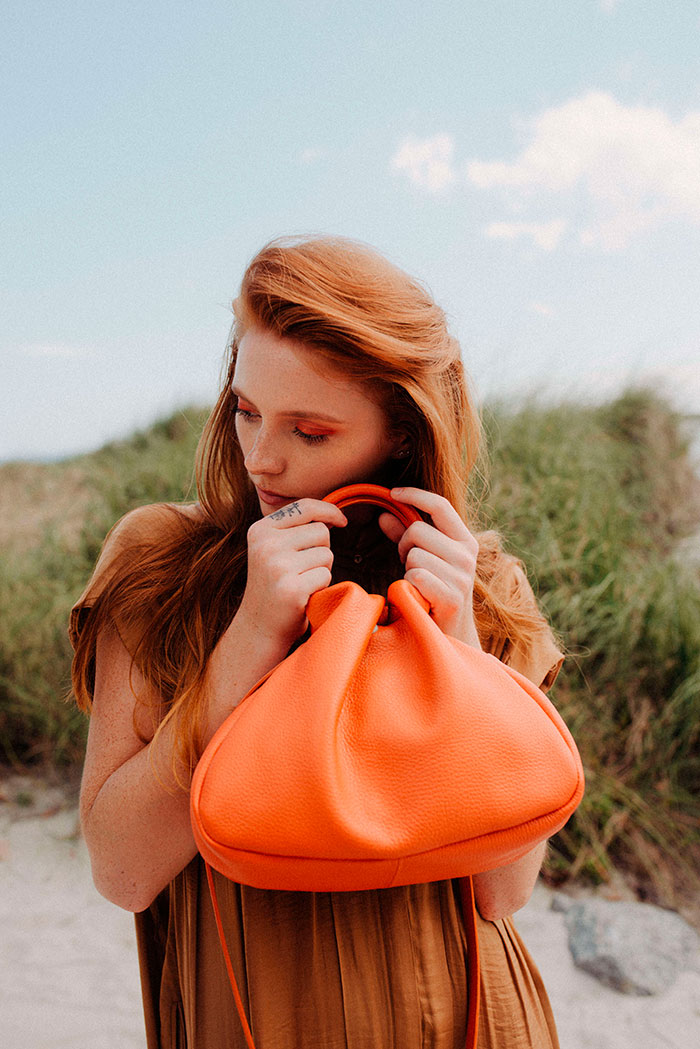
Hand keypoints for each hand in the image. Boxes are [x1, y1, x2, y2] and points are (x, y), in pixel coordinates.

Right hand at [237, 499, 346, 648]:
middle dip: (322, 550)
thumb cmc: (274, 586)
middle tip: (303, 570)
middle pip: (321, 531)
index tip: (342, 521)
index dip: (329, 510)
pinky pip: (326, 575)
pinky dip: (322, 586)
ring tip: (302, 583)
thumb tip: (332, 515)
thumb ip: (294, 529)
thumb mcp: (272, 550)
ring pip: (326, 554)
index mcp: (260, 530)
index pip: (304, 506)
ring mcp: (277, 566)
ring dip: (322, 569)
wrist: (258, 628)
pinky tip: (304, 596)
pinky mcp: (292, 588)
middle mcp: (266, 544)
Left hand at [378, 487, 479, 647]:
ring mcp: (462, 576)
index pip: (440, 505)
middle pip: (417, 530)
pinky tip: (417, 597)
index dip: (414, 495)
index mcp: (465, 540)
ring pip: (413, 554)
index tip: (392, 493)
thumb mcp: (423, 560)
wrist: (451, 636)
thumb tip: (384, 515)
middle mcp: (467, 555)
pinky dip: (408, 586)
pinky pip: (415, 576)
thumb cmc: (433, 593)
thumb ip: (405, 536)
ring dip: (406, 570)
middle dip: (403, 546)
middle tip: (408, 565)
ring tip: (416, 584)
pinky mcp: (452, 597)